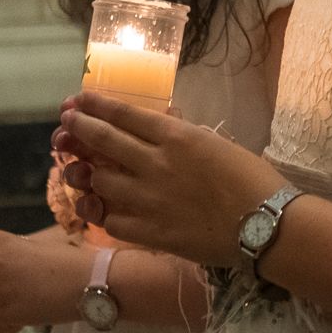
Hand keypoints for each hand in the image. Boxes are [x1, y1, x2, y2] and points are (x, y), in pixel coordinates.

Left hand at [54, 91, 283, 265]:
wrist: (265, 225)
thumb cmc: (253, 180)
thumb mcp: (218, 145)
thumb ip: (184, 136)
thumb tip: (161, 125)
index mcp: (178, 137)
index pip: (125, 114)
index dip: (97, 105)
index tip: (79, 101)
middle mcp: (155, 163)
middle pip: (102, 141)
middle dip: (78, 128)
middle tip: (66, 123)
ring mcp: (147, 199)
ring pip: (97, 180)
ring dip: (82, 171)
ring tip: (76, 168)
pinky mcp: (147, 232)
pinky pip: (108, 219)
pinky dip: (99, 210)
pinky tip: (97, 205)